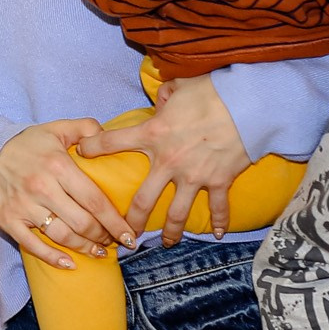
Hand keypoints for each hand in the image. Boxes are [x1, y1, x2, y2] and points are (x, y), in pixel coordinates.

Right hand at [0, 119, 134, 268]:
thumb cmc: (29, 144)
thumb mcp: (57, 128)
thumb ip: (87, 129)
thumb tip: (112, 137)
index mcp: (57, 165)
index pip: (94, 200)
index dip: (115, 221)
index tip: (129, 234)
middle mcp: (41, 187)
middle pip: (82, 222)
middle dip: (103, 236)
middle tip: (115, 241)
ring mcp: (24, 206)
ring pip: (62, 236)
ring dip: (84, 248)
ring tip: (98, 251)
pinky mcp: (8, 220)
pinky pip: (32, 245)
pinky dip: (53, 258)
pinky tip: (70, 263)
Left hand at [93, 74, 249, 244]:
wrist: (246, 104)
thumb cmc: (211, 91)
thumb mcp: (179, 86)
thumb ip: (164, 95)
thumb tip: (160, 98)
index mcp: (153, 134)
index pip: (113, 142)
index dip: (93, 148)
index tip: (82, 153)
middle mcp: (168, 161)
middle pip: (142, 201)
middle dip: (130, 221)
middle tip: (122, 234)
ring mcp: (194, 175)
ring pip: (176, 213)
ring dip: (170, 232)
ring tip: (165, 243)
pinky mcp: (219, 181)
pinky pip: (218, 207)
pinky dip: (220, 222)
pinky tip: (220, 234)